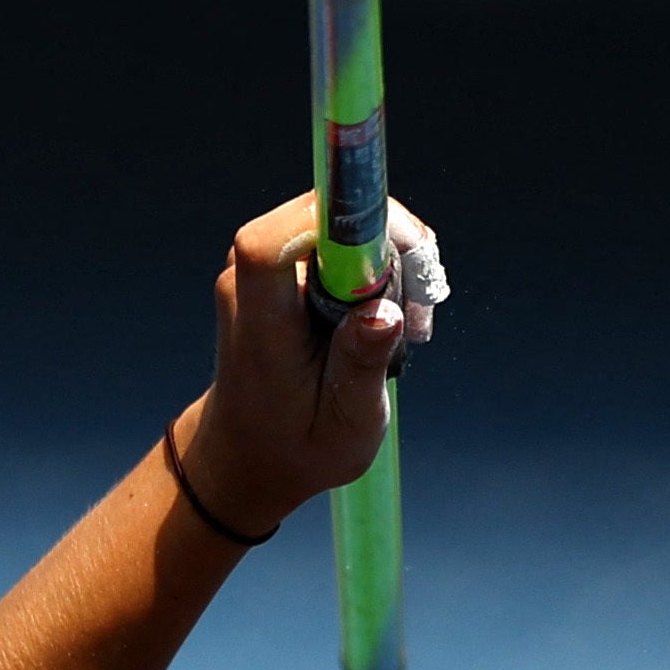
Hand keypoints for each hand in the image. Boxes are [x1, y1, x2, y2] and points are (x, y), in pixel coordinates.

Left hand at [176, 194, 441, 529]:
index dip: (332, 225)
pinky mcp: (280, 267)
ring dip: (387, 261)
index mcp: (260, 324)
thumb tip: (384, 312)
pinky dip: (373, 267)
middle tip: (420, 311)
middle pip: (319, 218)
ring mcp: (261, 269)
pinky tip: (389, 315)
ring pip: (335, 224)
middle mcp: (249, 282)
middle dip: (387, 247)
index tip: (395, 252)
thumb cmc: (297, 444)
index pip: (270, 243)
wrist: (251, 450)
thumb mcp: (345, 426)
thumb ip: (361, 366)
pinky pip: (333, 238)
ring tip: (407, 325)